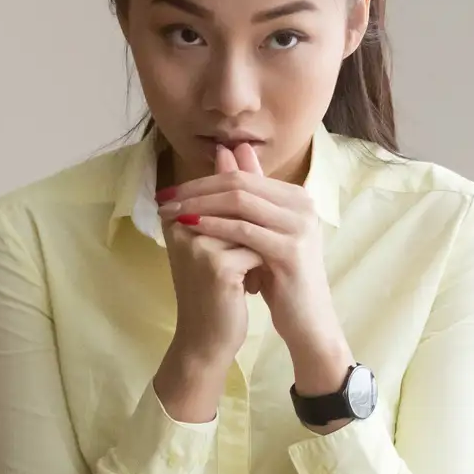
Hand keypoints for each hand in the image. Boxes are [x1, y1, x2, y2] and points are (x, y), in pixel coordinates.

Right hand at [153, 158, 260, 421]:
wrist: (206, 339)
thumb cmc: (215, 288)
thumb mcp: (220, 239)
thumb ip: (228, 194)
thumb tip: (234, 149)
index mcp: (177, 216)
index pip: (222, 191)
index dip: (246, 210)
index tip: (250, 238)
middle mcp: (181, 225)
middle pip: (236, 206)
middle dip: (256, 228)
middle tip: (258, 253)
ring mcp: (197, 245)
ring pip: (250, 228)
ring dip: (259, 250)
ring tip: (250, 274)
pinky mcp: (216, 265)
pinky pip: (256, 249)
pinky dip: (262, 267)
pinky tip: (251, 288)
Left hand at [158, 143, 353, 397]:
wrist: (307, 319)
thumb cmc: (280, 277)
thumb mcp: (260, 235)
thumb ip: (245, 198)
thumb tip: (223, 154)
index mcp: (296, 196)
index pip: (243, 175)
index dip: (204, 179)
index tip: (171, 189)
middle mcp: (302, 204)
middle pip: (240, 183)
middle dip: (198, 189)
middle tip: (166, 197)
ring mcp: (298, 225)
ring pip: (240, 202)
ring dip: (201, 204)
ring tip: (172, 211)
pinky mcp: (290, 249)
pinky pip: (245, 230)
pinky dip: (215, 226)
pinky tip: (192, 227)